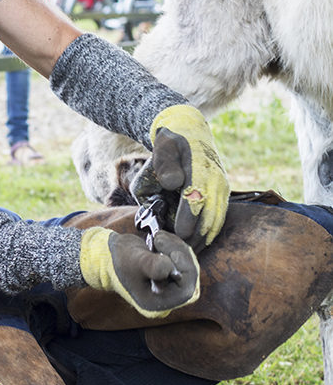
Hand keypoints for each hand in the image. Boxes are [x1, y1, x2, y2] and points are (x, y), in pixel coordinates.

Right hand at [79, 227, 199, 317]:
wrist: (111, 253)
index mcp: (158, 302)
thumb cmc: (121, 260)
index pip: (185, 289)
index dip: (184, 269)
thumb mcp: (136, 262)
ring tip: (158, 237)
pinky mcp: (170, 271)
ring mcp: (169, 284)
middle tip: (161, 239)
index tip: (170, 252)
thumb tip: (172, 268)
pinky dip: (175, 245)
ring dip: (176, 246)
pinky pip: (182, 258)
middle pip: (190, 276)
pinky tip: (161, 238)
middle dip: (179, 253)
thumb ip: (154, 267)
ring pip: (188, 264)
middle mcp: (166, 296)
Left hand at [149, 105, 229, 250]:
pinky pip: (219, 217)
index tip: (177, 236)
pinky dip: (209, 232)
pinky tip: (198, 243)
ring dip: (202, 238)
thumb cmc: (169, 144)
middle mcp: (215, 179)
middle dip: (194, 236)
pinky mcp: (223, 192)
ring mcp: (222, 186)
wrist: (188, 131)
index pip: (196, 199)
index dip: (188, 219)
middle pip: (208, 215)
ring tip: (186, 253)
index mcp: (199, 168)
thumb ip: (165, 165)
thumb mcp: (162, 147)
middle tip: (178, 253)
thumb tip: (175, 183)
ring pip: (216, 219)